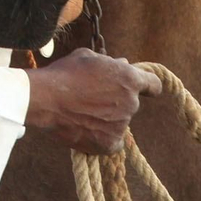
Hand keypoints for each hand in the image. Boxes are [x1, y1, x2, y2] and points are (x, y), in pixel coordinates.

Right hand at [25, 49, 161, 154]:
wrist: (46, 99)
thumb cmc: (65, 74)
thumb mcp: (88, 57)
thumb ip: (109, 63)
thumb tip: (121, 64)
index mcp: (130, 79)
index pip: (154, 85)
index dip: (147, 86)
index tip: (143, 89)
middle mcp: (131, 103)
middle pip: (130, 103)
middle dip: (116, 100)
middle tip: (93, 98)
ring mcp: (121, 125)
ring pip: (119, 122)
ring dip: (106, 118)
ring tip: (81, 112)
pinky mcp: (109, 144)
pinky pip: (112, 142)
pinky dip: (102, 138)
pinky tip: (87, 129)